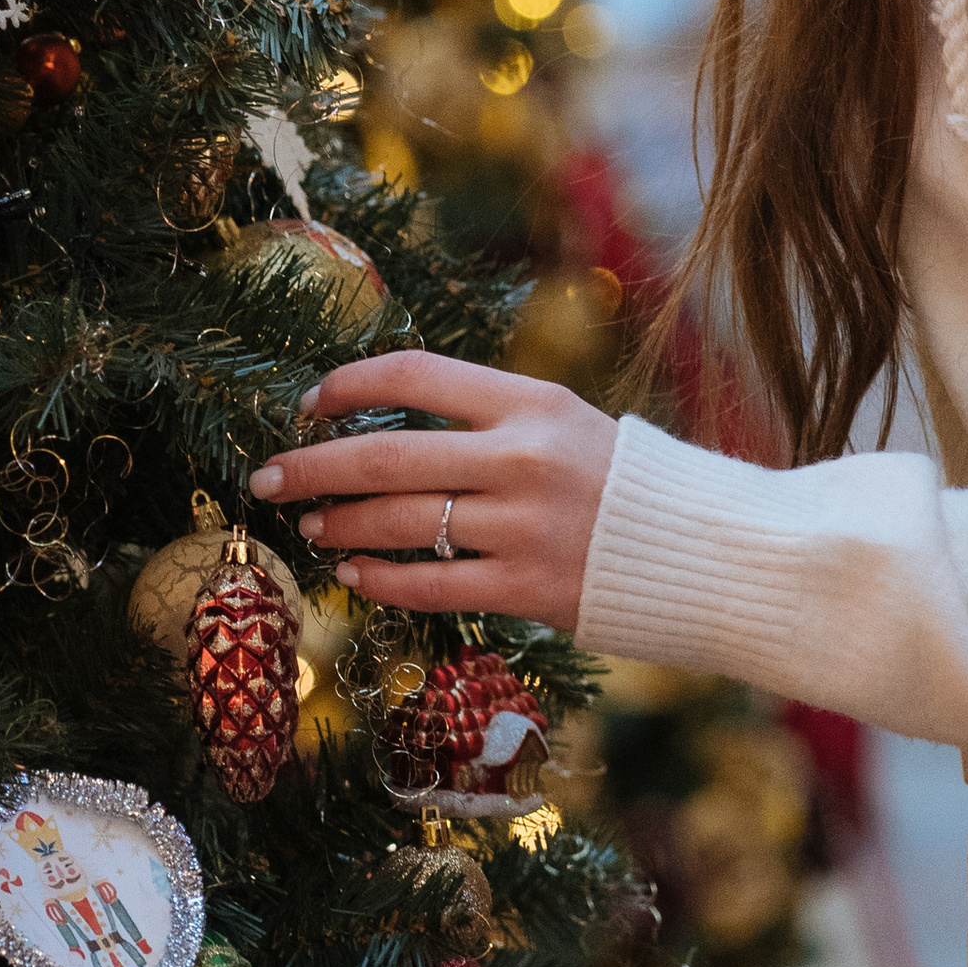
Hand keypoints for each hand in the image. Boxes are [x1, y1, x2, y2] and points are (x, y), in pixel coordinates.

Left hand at [246, 349, 618, 626]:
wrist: (701, 551)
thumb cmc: (618, 479)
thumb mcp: (560, 420)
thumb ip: (485, 417)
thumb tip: (388, 422)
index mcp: (528, 402)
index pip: (414, 375)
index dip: (349, 386)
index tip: (308, 402)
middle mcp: (521, 459)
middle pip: (387, 456)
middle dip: (312, 466)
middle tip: (266, 477)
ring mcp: (523, 528)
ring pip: (401, 523)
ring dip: (341, 524)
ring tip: (310, 526)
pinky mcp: (529, 590)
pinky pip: (433, 585)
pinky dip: (382, 580)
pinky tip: (354, 575)